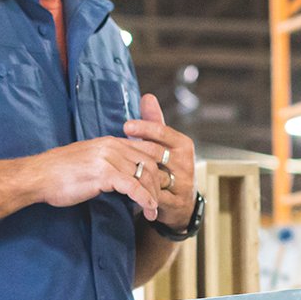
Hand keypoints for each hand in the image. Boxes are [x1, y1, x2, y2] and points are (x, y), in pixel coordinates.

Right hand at [31, 137, 160, 218]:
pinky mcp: (103, 174)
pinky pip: (133, 186)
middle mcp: (112, 146)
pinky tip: (148, 209)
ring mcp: (108, 159)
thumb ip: (108, 162)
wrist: (37, 176)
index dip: (159, 164)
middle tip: (159, 202)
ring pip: (144, 174)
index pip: (147, 147)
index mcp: (110, 141)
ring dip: (153, 195)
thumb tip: (123, 176)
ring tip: (153, 212)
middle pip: (150, 162)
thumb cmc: (59, 173)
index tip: (163, 182)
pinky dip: (144, 199)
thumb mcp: (89, 160)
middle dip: (159, 184)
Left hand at [123, 92, 197, 232]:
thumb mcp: (165, 144)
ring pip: (156, 175)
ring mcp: (183, 184)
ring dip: (134, 172)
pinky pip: (154, 196)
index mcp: (183, 145)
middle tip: (115, 144)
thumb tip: (147, 97)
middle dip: (136, 149)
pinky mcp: (176, 202)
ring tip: (114, 167)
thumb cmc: (168, 166)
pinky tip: (123, 187)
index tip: (126, 125)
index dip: (144, 128)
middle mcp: (186, 163)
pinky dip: (138, 192)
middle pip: (158, 152)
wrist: (180, 203)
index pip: (163, 132)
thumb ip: (155, 122)